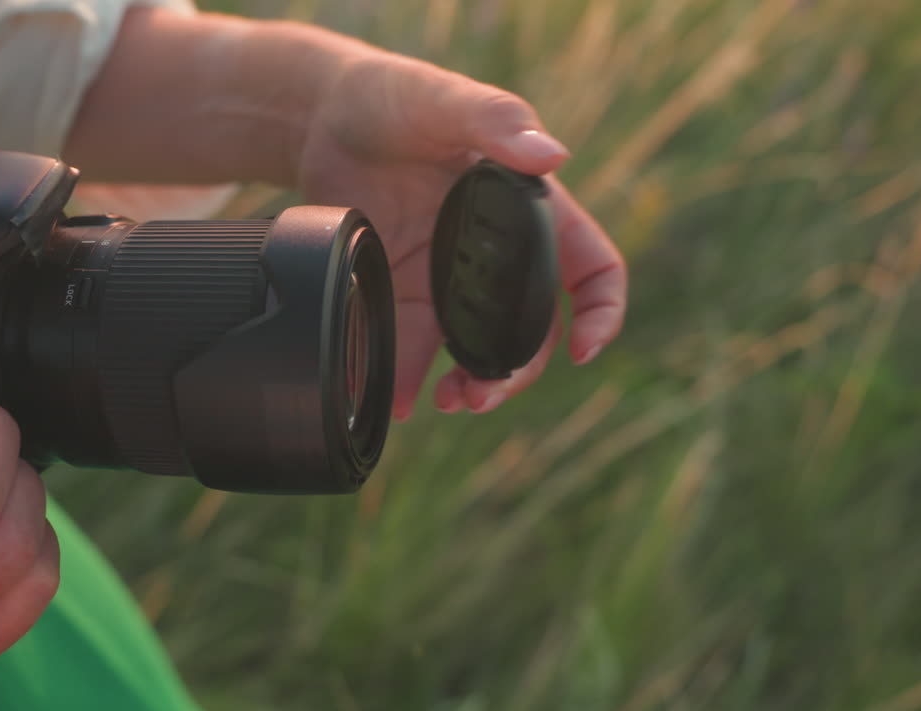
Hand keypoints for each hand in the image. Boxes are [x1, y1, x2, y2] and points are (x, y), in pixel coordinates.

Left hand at [298, 51, 626, 418]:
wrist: (318, 119)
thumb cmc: (394, 96)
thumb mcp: (443, 101)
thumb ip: (495, 122)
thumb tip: (553, 156)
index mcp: (527, 210)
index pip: (591, 268)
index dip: (602, 312)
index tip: (586, 351)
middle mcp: (496, 254)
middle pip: (532, 330)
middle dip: (518, 369)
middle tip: (483, 394)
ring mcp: (447, 279)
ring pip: (475, 349)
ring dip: (470, 386)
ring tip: (446, 403)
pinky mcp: (400, 293)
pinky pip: (412, 347)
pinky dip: (407, 380)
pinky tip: (398, 400)